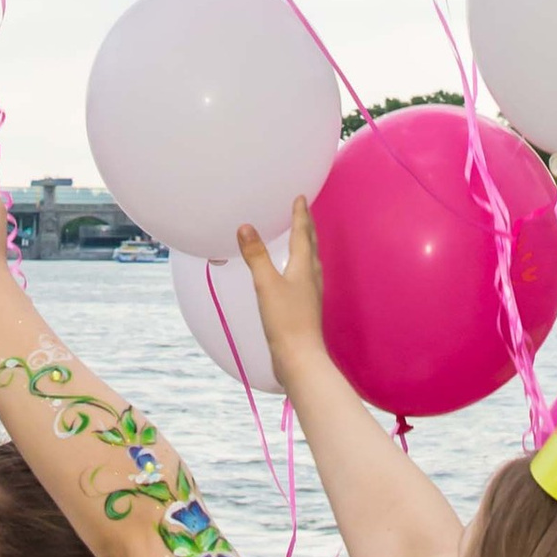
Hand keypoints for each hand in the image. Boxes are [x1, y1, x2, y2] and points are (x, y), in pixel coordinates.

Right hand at [234, 202, 327, 392]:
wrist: (300, 358)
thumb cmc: (285, 320)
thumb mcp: (266, 285)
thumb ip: (256, 256)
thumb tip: (245, 226)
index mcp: (304, 267)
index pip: (302, 234)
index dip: (300, 215)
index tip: (300, 197)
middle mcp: (311, 277)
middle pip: (310, 245)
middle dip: (306, 227)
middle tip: (303, 212)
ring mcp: (309, 294)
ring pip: (310, 262)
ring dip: (306, 245)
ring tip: (300, 238)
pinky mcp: (304, 308)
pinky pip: (304, 277)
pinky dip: (299, 265)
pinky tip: (292, 275)